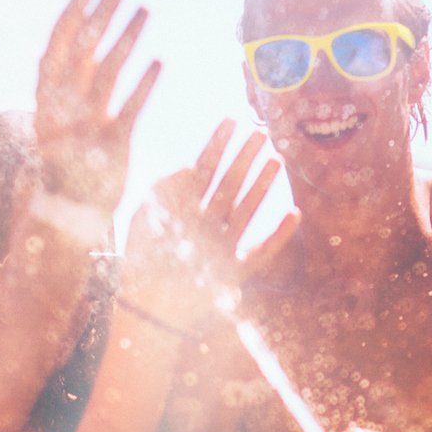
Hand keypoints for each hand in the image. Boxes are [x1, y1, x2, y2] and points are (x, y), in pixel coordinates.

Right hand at [35, 0, 158, 210]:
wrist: (67, 211)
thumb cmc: (69, 156)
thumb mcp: (60, 112)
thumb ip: (72, 77)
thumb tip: (86, 34)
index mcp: (45, 93)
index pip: (60, 39)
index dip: (77, 7)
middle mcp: (61, 104)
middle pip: (83, 47)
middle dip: (103, 12)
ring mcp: (85, 125)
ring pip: (107, 72)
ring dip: (127, 38)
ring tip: (147, 10)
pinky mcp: (111, 146)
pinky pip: (129, 109)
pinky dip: (144, 85)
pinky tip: (160, 62)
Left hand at [119, 120, 298, 329]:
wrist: (143, 312)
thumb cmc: (137, 268)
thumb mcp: (140, 223)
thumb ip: (161, 194)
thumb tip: (186, 166)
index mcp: (184, 209)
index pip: (204, 167)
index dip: (218, 143)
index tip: (232, 118)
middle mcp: (208, 223)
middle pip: (229, 182)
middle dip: (244, 157)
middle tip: (261, 130)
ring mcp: (224, 245)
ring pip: (247, 209)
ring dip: (262, 185)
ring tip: (277, 159)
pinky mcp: (236, 272)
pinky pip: (264, 251)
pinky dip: (280, 235)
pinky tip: (295, 214)